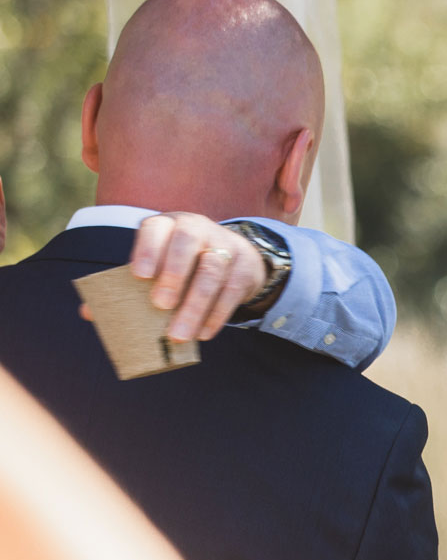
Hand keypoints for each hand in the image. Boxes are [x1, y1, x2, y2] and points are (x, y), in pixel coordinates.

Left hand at [75, 213, 271, 342]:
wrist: (233, 256)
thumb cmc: (180, 263)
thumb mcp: (156, 264)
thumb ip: (126, 284)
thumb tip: (88, 313)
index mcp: (166, 224)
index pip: (155, 228)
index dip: (147, 249)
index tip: (138, 275)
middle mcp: (196, 228)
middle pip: (187, 243)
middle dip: (173, 274)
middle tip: (160, 305)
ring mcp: (224, 245)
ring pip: (212, 270)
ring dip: (195, 305)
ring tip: (179, 334)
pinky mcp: (244, 266)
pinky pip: (232, 291)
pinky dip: (216, 315)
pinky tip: (203, 334)